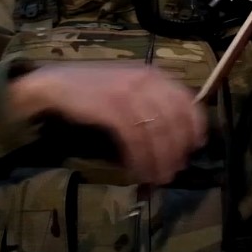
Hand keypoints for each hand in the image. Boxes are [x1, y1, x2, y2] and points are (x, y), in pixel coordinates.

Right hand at [10, 62, 207, 184]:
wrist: (56, 84)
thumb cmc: (92, 88)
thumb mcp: (127, 85)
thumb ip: (150, 100)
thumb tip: (173, 130)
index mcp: (152, 74)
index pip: (186, 100)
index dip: (195, 125)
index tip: (196, 145)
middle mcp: (145, 82)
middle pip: (174, 120)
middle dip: (177, 149)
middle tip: (175, 169)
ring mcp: (128, 94)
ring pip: (156, 133)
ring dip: (160, 160)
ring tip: (159, 177)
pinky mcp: (112, 109)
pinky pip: (135, 140)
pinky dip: (140, 159)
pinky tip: (139, 171)